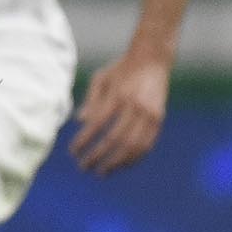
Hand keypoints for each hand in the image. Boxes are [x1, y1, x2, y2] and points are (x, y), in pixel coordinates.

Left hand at [71, 50, 170, 173]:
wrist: (152, 59)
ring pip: (132, 147)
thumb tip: (79, 122)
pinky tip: (122, 165)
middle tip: (84, 167)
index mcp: (117, 95)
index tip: (73, 152)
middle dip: (97, 157)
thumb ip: (90, 101)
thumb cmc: (121, 69)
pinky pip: (146, 145)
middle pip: (113, 140)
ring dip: (116, 163)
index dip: (83, 141)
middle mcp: (134, 106)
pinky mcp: (159, 120)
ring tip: (102, 172)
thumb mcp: (101, 78)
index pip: (96, 125)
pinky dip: (133, 158)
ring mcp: (149, 114)